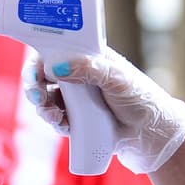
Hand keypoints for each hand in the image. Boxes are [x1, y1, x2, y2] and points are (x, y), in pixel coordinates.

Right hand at [22, 47, 184, 173]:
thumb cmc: (139, 98)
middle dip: (35, 86)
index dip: (39, 59)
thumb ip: (88, 69)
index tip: (34, 71)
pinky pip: (55, 119)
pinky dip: (54, 122)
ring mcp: (75, 99)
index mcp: (87, 58)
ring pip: (46, 99)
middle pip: (44, 76)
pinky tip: (62, 124)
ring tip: (52, 115)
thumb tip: (57, 67)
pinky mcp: (75, 119)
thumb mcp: (116, 78)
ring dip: (42, 107)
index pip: (55, 51)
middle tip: (37, 96)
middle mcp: (77, 76)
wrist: (150, 133)